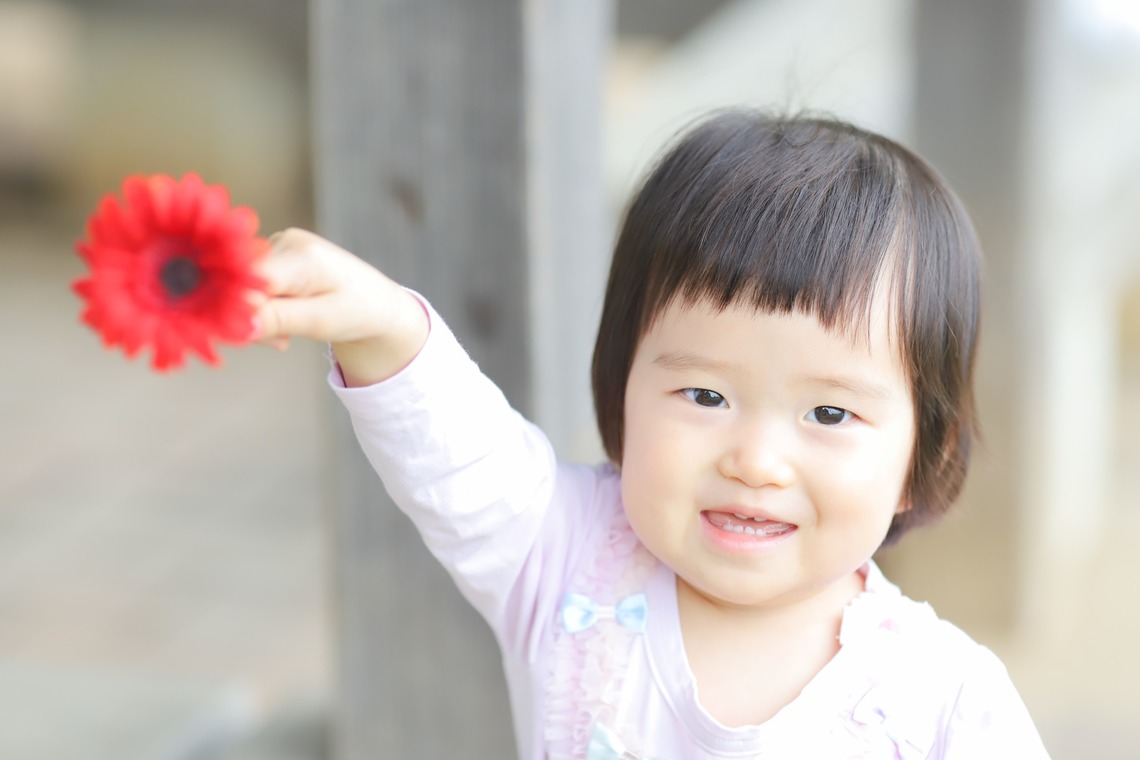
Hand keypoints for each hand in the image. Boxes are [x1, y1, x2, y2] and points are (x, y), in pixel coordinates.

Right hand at [253, 228, 428, 386]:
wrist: (375, 302)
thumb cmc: (356, 311)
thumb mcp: (321, 322)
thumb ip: (278, 320)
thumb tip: (236, 324)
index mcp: (304, 255)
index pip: (249, 278)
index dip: (239, 306)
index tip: (247, 334)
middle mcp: (287, 241)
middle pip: (242, 283)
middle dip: (252, 317)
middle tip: (281, 340)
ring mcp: (279, 245)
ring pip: (243, 287)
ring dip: (258, 317)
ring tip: (288, 332)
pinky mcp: (274, 255)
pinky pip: (250, 285)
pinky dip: (262, 308)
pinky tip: (284, 319)